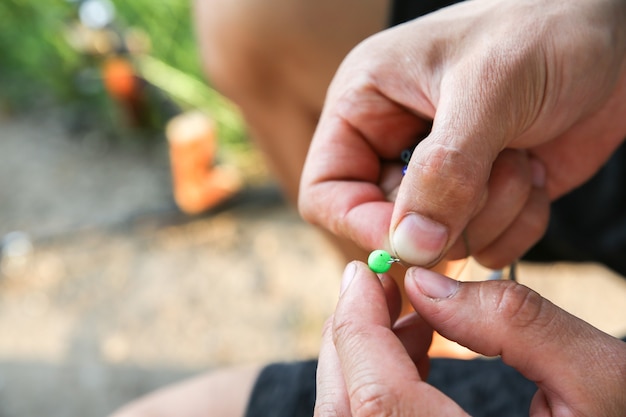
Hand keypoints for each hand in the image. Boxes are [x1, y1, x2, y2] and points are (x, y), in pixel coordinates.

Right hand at [299, 0, 625, 267]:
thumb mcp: (488, 90)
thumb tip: (410, 248)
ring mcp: (441, 177)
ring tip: (519, 156)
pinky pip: (486, 245)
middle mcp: (394, 144)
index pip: (326, 191)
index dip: (361, 223)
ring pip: (442, 243)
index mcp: (365, 105)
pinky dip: (520, 223)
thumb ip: (445, 171)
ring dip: (492, 212)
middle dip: (448, 215)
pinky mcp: (483, 198)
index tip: (417, 238)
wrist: (615, 34)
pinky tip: (535, 173)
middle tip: (493, 172)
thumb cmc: (542, 30)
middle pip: (387, 226)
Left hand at [315, 261, 625, 415]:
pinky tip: (416, 355)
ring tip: (413, 317)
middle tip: (379, 287)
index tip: (363, 273)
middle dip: (353, 337)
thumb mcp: (601, 382)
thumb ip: (515, 323)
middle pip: (347, 411)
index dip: (358, 327)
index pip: (376, 400)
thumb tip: (426, 285)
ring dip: (365, 359)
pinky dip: (380, 385)